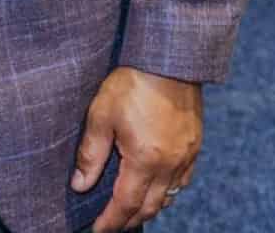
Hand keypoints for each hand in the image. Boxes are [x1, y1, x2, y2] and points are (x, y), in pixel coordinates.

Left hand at [73, 68, 200, 230]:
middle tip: (112, 224)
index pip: (125, 204)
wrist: (169, 59)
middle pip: (149, 207)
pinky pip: (183, 181)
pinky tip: (157, 187)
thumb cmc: (132, 83)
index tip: (98, 230)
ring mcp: (186, 156)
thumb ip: (90, 154)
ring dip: (149, 208)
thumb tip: (80, 184)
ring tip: (131, 210)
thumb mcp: (101, 116)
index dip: (110, 221)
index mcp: (145, 160)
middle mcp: (169, 164)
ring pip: (169, 196)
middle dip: (129, 220)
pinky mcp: (195, 145)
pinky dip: (168, 191)